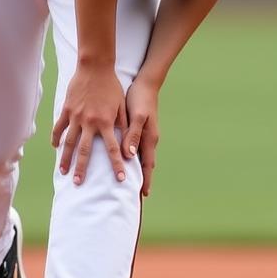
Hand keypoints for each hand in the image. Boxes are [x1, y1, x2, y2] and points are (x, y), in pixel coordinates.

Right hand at [52, 65, 127, 185]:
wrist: (95, 67)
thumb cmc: (112, 85)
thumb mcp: (122, 105)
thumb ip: (124, 125)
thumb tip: (129, 143)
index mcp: (106, 122)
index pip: (113, 149)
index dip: (117, 165)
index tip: (120, 179)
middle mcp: (90, 122)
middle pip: (85, 151)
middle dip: (82, 169)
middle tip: (79, 183)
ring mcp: (76, 117)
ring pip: (69, 142)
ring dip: (65, 159)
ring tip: (63, 172)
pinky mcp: (67, 110)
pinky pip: (59, 127)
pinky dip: (56, 138)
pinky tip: (55, 147)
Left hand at [124, 75, 160, 196]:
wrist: (146, 83)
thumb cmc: (140, 98)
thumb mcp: (137, 116)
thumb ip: (133, 134)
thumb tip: (129, 155)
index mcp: (149, 138)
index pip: (148, 164)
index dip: (145, 179)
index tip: (143, 194)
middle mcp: (148, 139)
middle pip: (146, 164)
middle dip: (143, 178)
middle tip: (138, 194)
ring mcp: (145, 134)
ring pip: (141, 157)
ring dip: (137, 169)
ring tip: (132, 181)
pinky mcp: (140, 129)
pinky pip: (136, 148)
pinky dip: (133, 157)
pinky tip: (127, 160)